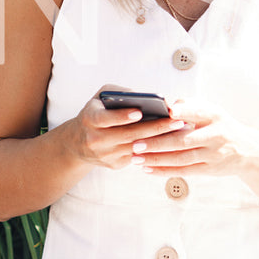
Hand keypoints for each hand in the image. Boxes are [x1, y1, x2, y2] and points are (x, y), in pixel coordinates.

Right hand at [61, 85, 190, 170]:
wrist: (78, 143)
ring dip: (160, 140)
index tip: (139, 112)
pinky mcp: (114, 165)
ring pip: (137, 148)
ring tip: (180, 131)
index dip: (122, 116)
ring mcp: (105, 155)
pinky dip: (156, 150)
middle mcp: (95, 140)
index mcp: (90, 119)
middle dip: (154, 128)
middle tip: (175, 121)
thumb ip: (117, 93)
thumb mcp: (99, 99)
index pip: (105, 119)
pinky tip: (172, 142)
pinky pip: (138, 157)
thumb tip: (141, 96)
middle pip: (128, 135)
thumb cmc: (96, 113)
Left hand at [127, 97, 258, 177]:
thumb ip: (192, 106)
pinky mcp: (209, 169)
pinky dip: (164, 171)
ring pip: (180, 158)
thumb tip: (167, 105)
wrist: (248, 151)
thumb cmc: (222, 126)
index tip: (168, 111)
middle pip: (183, 140)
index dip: (184, 112)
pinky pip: (184, 171)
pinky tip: (149, 169)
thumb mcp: (214, 111)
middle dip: (158, 143)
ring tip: (137, 158)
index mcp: (215, 116)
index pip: (198, 112)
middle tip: (136, 143)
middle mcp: (215, 135)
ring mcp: (213, 154)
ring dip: (156, 159)